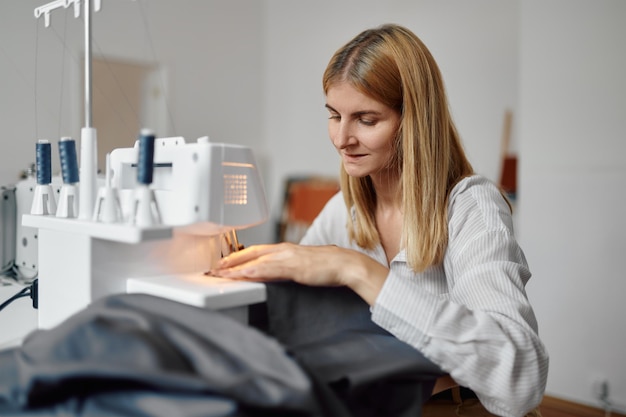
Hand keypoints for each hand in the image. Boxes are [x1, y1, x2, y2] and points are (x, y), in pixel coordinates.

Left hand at [211, 242, 388, 303]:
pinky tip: (243, 274)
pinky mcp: (294, 267)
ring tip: (221, 273)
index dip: (238, 256)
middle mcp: (284, 249)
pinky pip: (270, 269)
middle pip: (251, 253)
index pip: (256, 251)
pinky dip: (254, 271)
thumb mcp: (301, 265)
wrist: (346, 264)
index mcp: (285, 248)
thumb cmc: (327, 266)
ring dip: (237, 267)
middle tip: (214, 268)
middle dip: (231, 261)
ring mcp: (288, 257)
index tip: (224, 263)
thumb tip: (273, 274)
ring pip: (257, 260)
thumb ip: (285, 268)